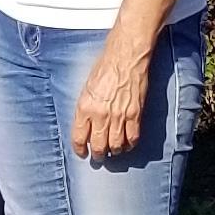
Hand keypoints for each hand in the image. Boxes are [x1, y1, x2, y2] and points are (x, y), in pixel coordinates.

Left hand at [71, 29, 150, 160]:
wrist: (125, 58)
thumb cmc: (105, 68)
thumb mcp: (86, 89)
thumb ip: (85, 109)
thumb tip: (86, 126)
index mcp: (85, 108)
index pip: (79, 138)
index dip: (80, 150)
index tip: (83, 153)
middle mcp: (100, 115)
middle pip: (99, 146)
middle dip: (98, 155)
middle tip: (99, 156)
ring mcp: (119, 116)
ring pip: (116, 146)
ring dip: (114, 151)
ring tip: (113, 150)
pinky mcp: (135, 114)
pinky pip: (132, 138)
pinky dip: (130, 144)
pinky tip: (127, 144)